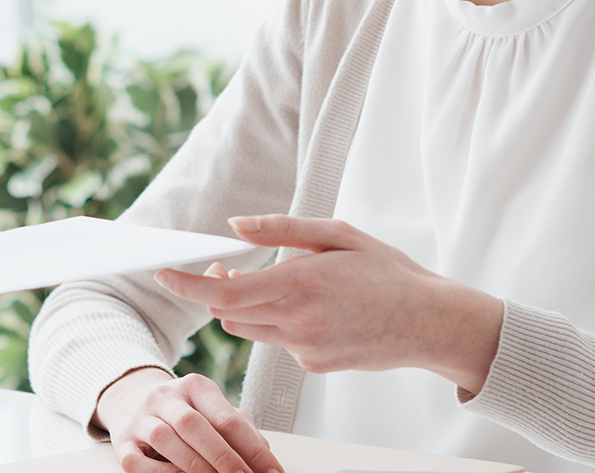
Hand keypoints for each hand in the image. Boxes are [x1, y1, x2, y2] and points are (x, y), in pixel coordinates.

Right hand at [94, 367, 281, 472]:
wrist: (131, 399)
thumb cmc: (183, 412)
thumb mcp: (212, 411)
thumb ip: (239, 429)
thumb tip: (265, 455)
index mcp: (195, 387)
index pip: (228, 418)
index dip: (253, 450)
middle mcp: (165, 397)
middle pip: (194, 425)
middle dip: (224, 459)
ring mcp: (141, 417)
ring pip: (164, 439)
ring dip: (194, 466)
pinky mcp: (122, 440)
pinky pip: (137, 460)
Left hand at [155, 215, 502, 393]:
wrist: (432, 323)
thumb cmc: (387, 270)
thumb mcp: (336, 234)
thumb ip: (280, 229)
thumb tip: (233, 228)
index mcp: (299, 284)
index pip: (224, 293)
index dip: (186, 285)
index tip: (162, 273)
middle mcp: (297, 322)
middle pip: (226, 315)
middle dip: (209, 292)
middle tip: (215, 267)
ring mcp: (305, 349)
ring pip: (248, 330)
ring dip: (240, 307)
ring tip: (256, 281)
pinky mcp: (315, 365)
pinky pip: (277, 342)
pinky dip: (274, 322)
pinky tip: (305, 307)